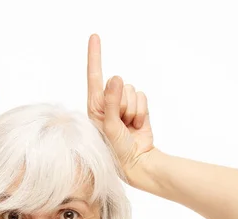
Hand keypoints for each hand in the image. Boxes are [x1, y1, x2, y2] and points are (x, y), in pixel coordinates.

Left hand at [87, 34, 154, 175]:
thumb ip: (111, 102)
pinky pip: (142, 96)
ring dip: (133, 110)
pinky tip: (137, 125)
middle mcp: (107, 103)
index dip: (95, 56)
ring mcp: (123, 105)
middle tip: (121, 124)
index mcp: (94, 107)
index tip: (95, 36)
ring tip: (129, 126)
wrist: (137, 163)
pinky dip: (142, 111)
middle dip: (122, 103)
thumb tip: (116, 78)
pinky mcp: (138, 107)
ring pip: (132, 90)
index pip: (94, 77)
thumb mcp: (110, 127)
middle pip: (118, 85)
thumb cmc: (116, 150)